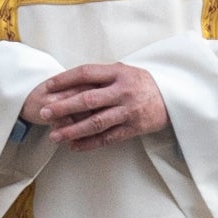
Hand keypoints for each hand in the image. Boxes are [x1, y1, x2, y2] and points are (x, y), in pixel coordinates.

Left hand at [21, 62, 169, 147]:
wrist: (174, 98)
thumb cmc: (141, 83)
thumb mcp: (124, 71)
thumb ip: (100, 76)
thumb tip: (67, 83)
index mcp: (118, 72)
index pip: (86, 73)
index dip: (64, 79)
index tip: (47, 87)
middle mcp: (123, 91)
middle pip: (88, 100)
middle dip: (63, 107)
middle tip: (44, 113)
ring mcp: (129, 111)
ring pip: (96, 123)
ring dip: (73, 130)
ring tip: (54, 136)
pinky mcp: (134, 128)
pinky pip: (108, 138)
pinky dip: (89, 143)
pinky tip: (74, 146)